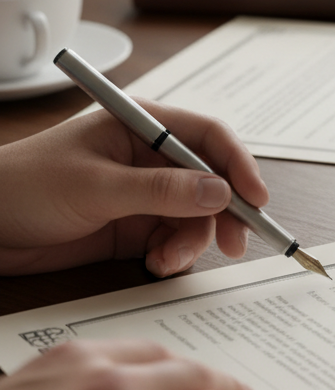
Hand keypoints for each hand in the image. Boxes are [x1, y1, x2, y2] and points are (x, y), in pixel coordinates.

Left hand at [0, 103, 269, 275]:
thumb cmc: (24, 186)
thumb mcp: (96, 186)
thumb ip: (161, 190)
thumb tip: (220, 193)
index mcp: (142, 126)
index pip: (208, 137)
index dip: (238, 165)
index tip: (256, 199)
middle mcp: (151, 157)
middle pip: (213, 180)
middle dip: (226, 212)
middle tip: (235, 243)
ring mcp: (146, 193)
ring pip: (198, 216)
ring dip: (192, 241)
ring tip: (166, 260)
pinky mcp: (136, 226)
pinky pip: (176, 238)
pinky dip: (174, 254)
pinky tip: (155, 263)